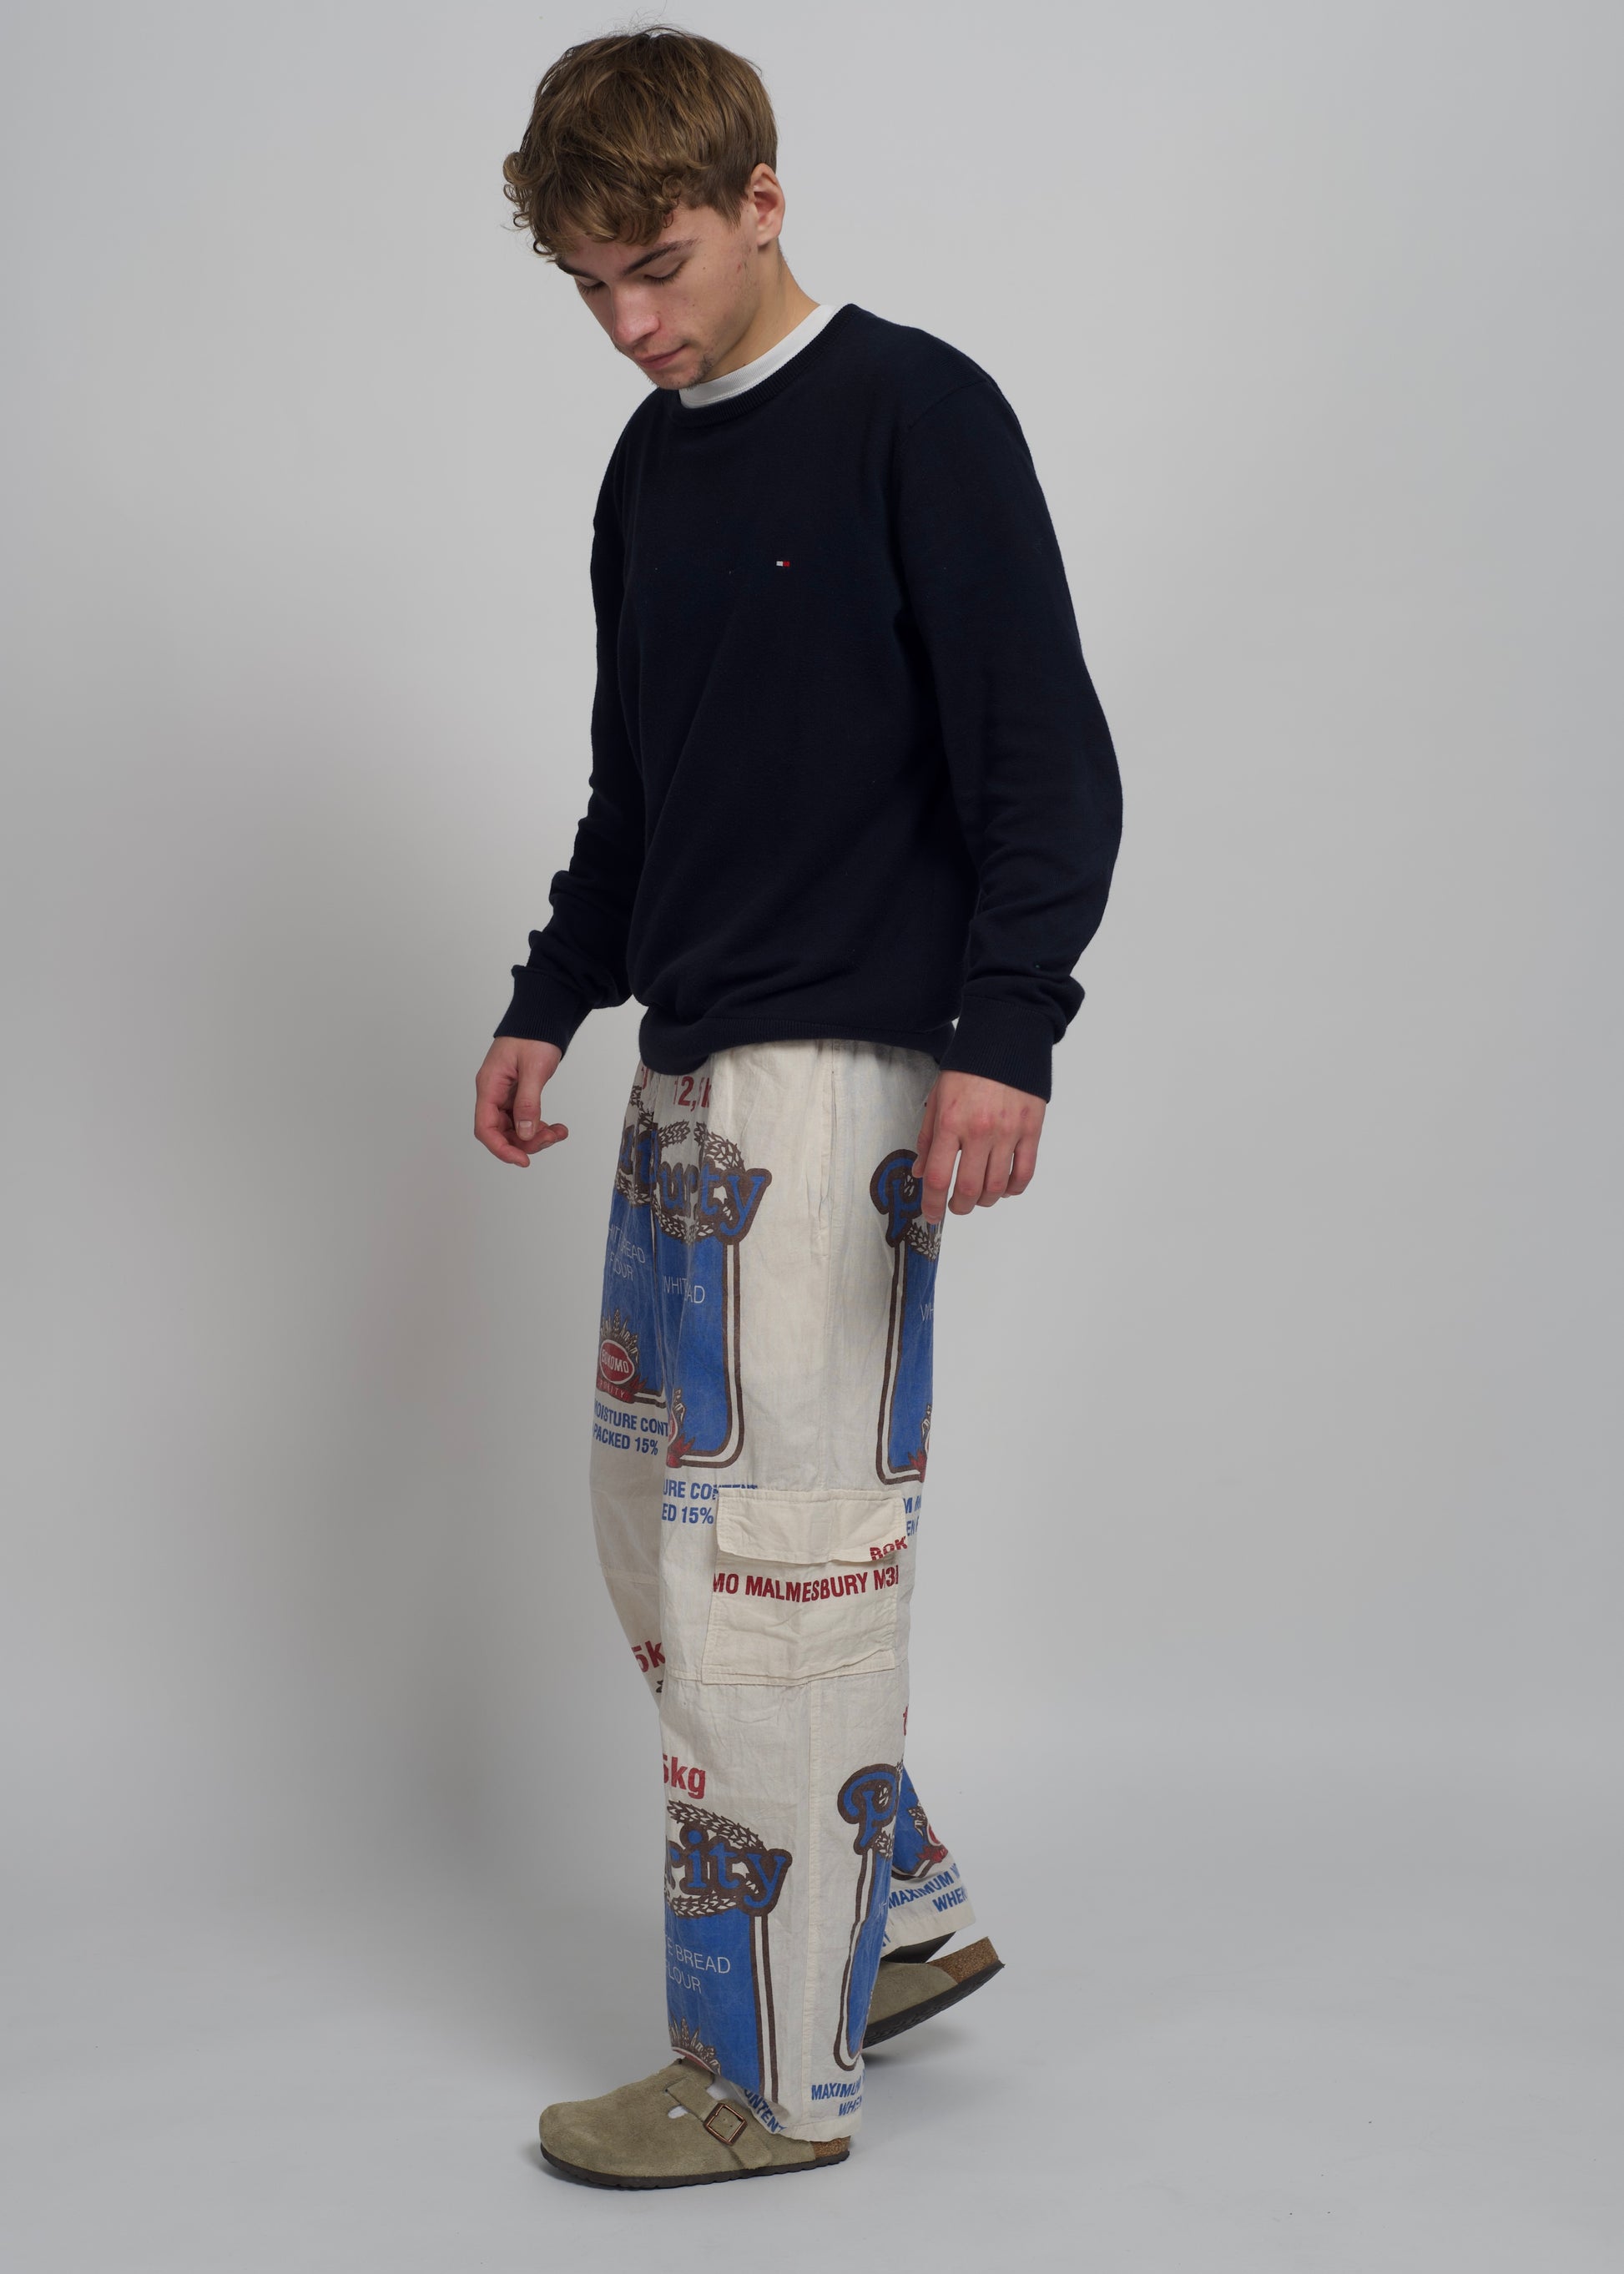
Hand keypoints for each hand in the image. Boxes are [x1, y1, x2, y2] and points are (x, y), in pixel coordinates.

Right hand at [475, 1036, 566, 1165]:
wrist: (542, 1018)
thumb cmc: (533, 1036)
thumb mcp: (533, 1069)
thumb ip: (528, 1102)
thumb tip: (525, 1133)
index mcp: (489, 1086)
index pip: (485, 1127)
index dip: (501, 1148)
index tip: (522, 1160)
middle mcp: (493, 1093)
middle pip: (501, 1132)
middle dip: (525, 1142)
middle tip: (551, 1139)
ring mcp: (504, 1095)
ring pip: (515, 1128)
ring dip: (535, 1136)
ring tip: (558, 1132)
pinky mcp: (517, 1095)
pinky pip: (524, 1119)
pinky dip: (539, 1126)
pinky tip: (556, 1127)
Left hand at [911, 1070, 1044, 1223]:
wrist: (1006, 1040)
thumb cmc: (968, 1068)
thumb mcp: (937, 1098)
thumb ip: (927, 1138)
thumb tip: (919, 1172)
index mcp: (950, 1123)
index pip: (937, 1177)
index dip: (932, 1204)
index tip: (932, 1214)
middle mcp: (979, 1131)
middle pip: (968, 1189)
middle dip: (959, 1207)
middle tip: (955, 1207)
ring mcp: (1008, 1132)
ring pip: (997, 1187)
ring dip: (985, 1201)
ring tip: (978, 1198)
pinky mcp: (1032, 1130)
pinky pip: (1025, 1172)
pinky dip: (1014, 1188)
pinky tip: (1005, 1188)